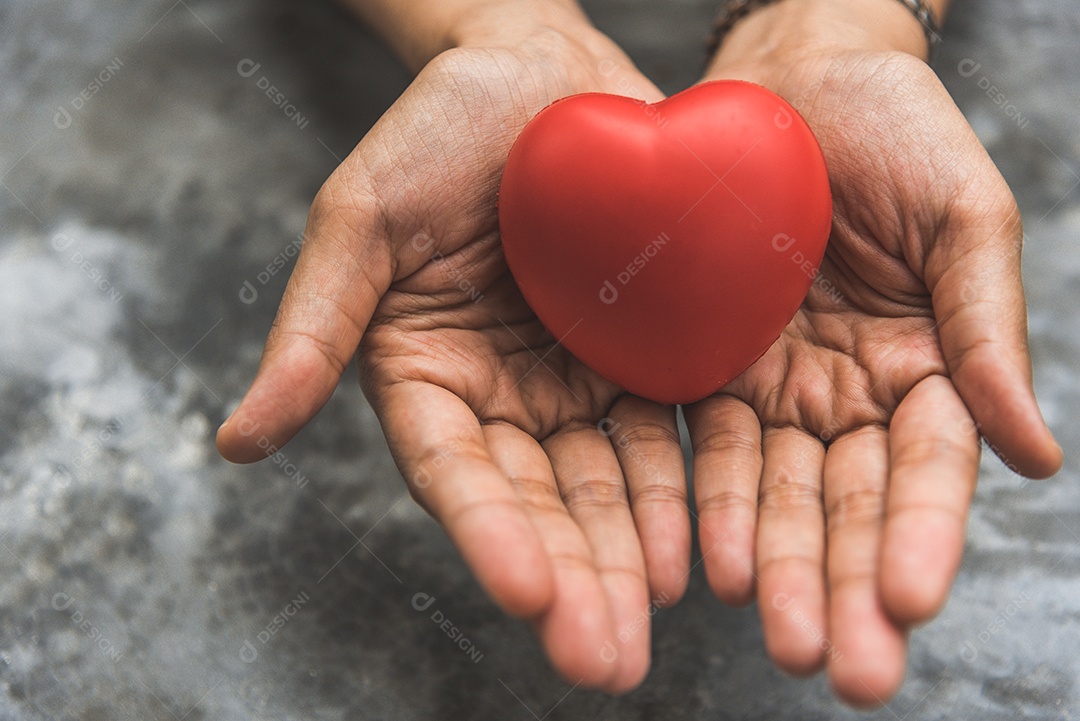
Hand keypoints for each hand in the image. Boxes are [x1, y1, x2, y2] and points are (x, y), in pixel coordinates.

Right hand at [217, 3, 689, 692]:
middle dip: (570, 581)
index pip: (453, 473)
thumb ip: (314, 330)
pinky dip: (683, 493)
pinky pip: (667, 435)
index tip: (527, 596)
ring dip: (630, 562)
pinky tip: (704, 551)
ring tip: (653, 629)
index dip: (487, 534)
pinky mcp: (647, 361)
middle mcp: (502, 399)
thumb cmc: (437, 131)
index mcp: (425, 377)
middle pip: (536, 504)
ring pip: (607, 488)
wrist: (543, 74)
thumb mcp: (361, 220)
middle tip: (602, 658)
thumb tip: (235, 443)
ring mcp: (577, 385)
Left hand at [690, 3, 1061, 705]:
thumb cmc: (893, 129)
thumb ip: (986, 332)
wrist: (789, 76)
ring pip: (777, 495)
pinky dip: (709, 507)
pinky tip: (711, 566)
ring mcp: (776, 388)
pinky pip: (703, 447)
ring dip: (780, 569)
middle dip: (847, 585)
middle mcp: (849, 394)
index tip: (909, 601)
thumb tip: (1037, 456)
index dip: (922, 535)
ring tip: (781, 637)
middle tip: (845, 668)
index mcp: (925, 366)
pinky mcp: (705, 367)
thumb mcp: (962, 216)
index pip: (929, 470)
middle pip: (849, 506)